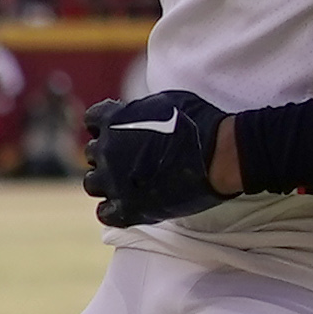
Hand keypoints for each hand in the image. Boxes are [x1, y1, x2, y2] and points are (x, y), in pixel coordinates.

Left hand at [80, 87, 234, 228]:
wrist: (221, 154)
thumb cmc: (200, 122)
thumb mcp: (164, 100)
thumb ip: (138, 109)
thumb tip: (131, 114)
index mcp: (113, 120)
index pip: (92, 120)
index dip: (106, 126)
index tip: (120, 131)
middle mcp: (107, 150)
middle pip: (92, 153)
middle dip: (108, 154)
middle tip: (131, 159)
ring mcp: (115, 181)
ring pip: (92, 183)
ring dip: (105, 182)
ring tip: (127, 182)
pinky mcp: (129, 208)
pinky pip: (105, 213)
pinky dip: (113, 209)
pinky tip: (129, 204)